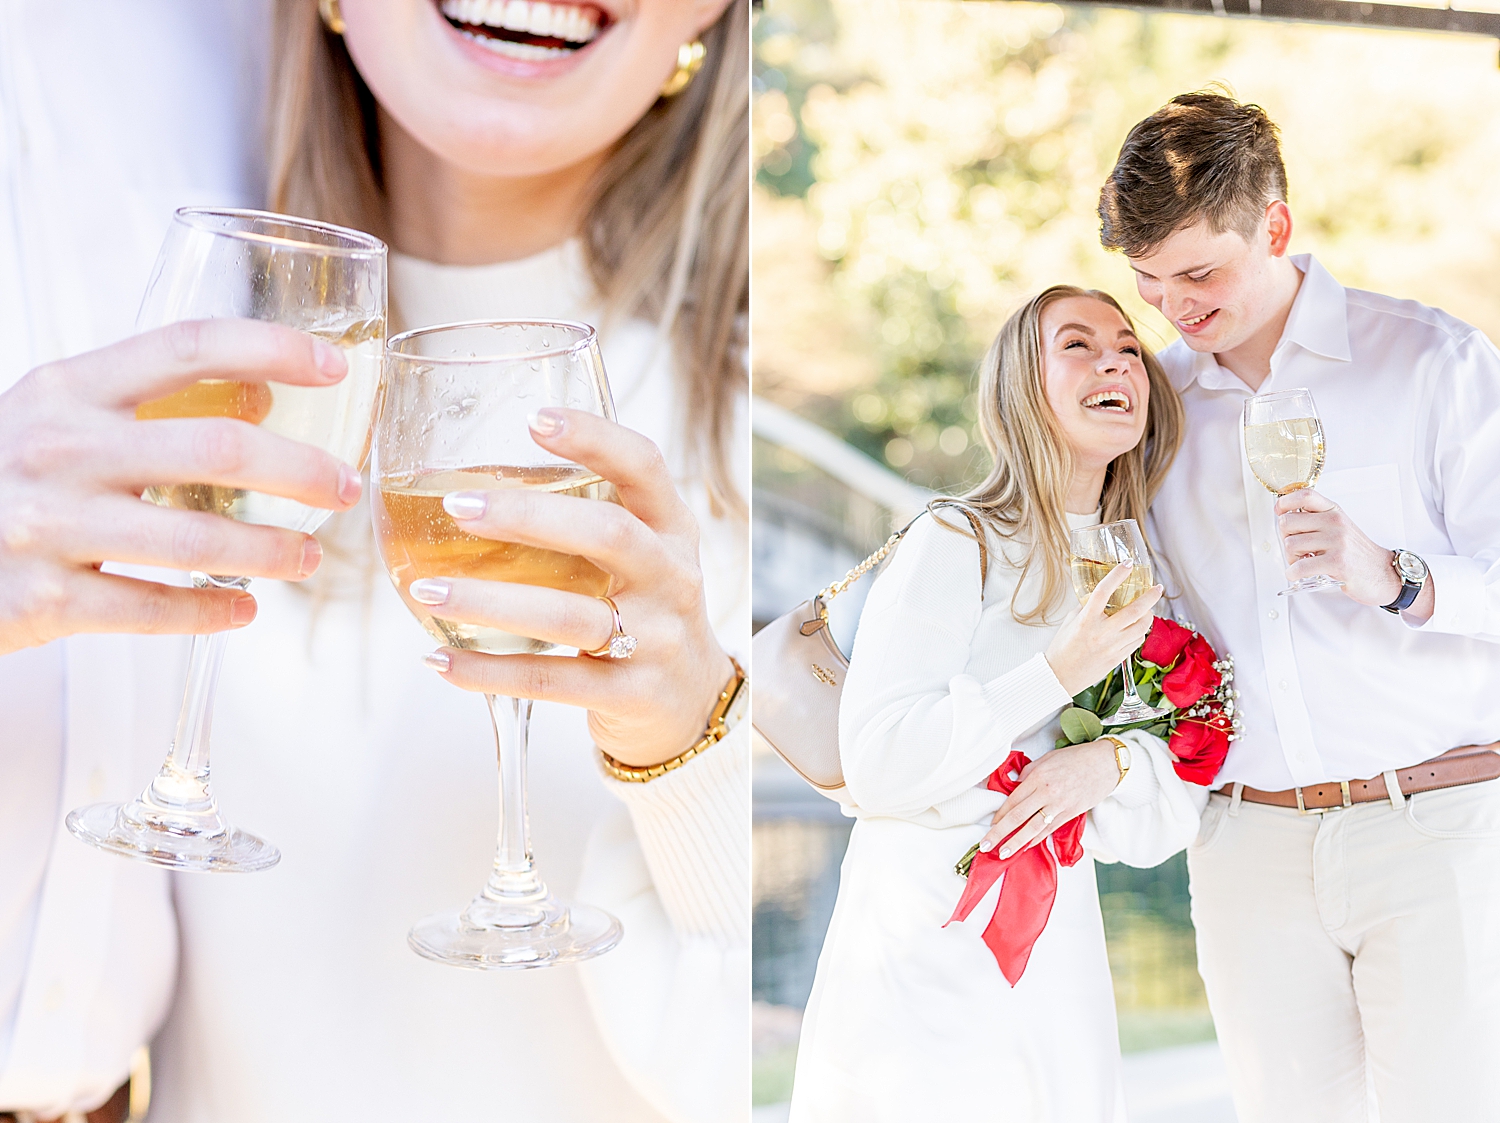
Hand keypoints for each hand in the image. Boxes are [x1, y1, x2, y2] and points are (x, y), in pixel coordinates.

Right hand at [0, 320, 361, 654]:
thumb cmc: (2, 474)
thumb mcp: (60, 416)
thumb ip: (151, 398)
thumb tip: (264, 388)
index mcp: (69, 389)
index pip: (187, 344)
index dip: (272, 347)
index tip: (335, 364)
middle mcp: (59, 449)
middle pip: (218, 450)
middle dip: (303, 471)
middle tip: (344, 488)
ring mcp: (48, 527)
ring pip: (199, 542)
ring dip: (272, 552)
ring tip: (307, 559)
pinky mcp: (43, 602)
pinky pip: (155, 610)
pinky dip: (212, 612)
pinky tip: (243, 609)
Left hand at [416, 407, 732, 768]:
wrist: (690, 702)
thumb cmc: (643, 609)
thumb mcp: (640, 553)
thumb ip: (582, 516)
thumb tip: (469, 480)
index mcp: (671, 529)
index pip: (645, 466)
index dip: (595, 438)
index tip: (535, 418)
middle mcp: (671, 578)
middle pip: (609, 535)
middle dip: (530, 518)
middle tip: (458, 506)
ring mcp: (656, 639)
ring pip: (572, 616)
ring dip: (492, 602)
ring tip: (427, 591)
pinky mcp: (631, 694)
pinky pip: (553, 680)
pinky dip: (491, 671)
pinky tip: (441, 658)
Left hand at [977, 739, 1119, 857]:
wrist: (1106, 764)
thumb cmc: (1076, 758)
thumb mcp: (1047, 759)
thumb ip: (1029, 773)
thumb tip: (1015, 785)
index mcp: (1038, 777)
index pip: (1013, 800)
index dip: (1000, 815)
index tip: (990, 825)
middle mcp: (1047, 793)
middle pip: (1018, 817)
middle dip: (1000, 833)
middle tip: (986, 845)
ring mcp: (1060, 806)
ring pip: (1033, 828)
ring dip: (1016, 842)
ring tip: (1004, 853)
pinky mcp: (1071, 814)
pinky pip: (1050, 829)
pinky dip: (1037, 839)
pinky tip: (1026, 847)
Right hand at [1044, 563, 1162, 695]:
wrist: (1061, 676)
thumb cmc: (1063, 647)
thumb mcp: (1071, 622)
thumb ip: (1087, 608)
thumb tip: (1103, 596)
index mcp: (1086, 620)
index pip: (1104, 591)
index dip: (1117, 575)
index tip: (1128, 564)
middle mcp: (1102, 633)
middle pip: (1135, 611)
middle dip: (1150, 597)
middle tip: (1157, 588)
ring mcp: (1112, 647)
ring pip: (1141, 627)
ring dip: (1148, 615)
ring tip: (1147, 609)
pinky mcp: (1118, 658)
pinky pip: (1137, 641)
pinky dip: (1139, 631)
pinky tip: (1136, 628)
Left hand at [1275, 489, 1432, 618]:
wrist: (1385, 574)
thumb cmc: (1358, 553)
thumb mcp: (1340, 528)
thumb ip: (1317, 520)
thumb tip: (1284, 518)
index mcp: (1334, 512)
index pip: (1305, 495)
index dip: (1285, 502)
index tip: (1279, 512)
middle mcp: (1336, 523)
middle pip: (1288, 522)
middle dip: (1285, 538)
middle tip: (1295, 550)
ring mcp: (1337, 542)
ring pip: (1290, 545)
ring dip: (1290, 558)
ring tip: (1302, 563)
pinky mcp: (1337, 563)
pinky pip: (1300, 566)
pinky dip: (1293, 573)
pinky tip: (1298, 574)